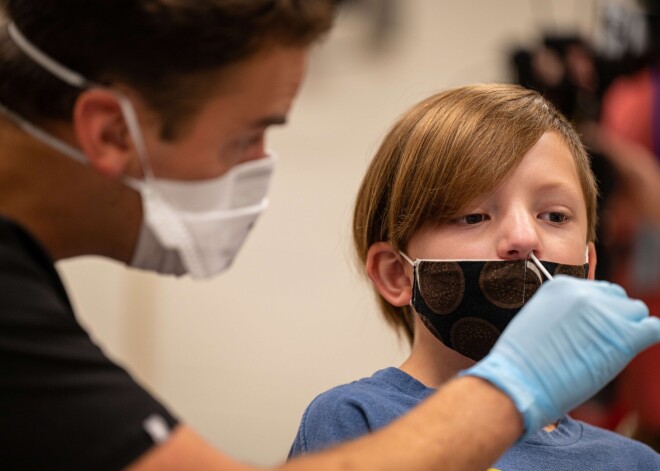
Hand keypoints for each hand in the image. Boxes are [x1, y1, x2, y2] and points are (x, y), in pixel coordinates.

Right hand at [462, 276, 659, 436]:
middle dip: (614, 318)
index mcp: (561, 286)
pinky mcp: (622, 335)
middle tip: (599, 342)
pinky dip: (648, 337)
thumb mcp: (536, 321)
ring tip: (606, 351)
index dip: (597, 312)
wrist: (518, 381)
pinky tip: (630, 350)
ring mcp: (605, 312)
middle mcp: (584, 292)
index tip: (591, 329)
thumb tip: (585, 322)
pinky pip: (652, 329)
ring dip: (628, 330)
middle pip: (619, 298)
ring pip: (636, 313)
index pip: (596, 291)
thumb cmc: (522, 363)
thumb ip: (563, 312)